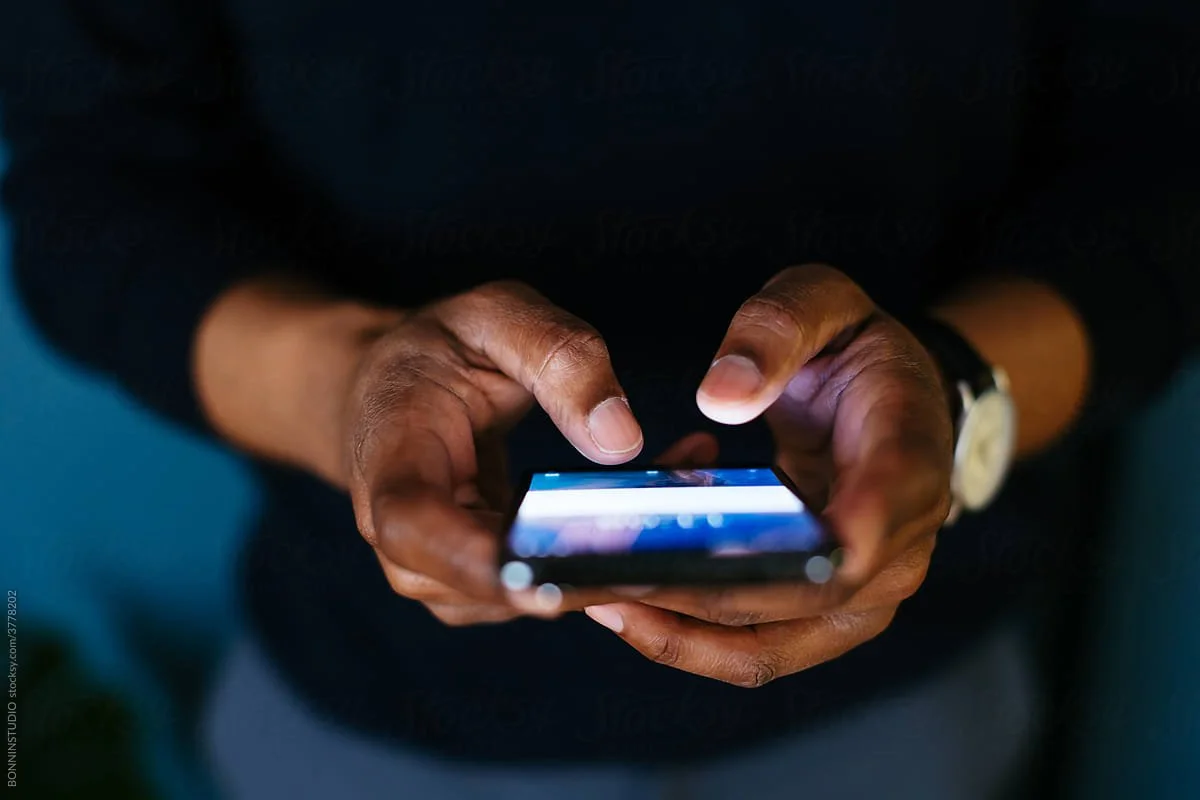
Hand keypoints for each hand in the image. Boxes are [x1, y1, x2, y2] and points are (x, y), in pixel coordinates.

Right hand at [341, 279, 716, 626]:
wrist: (396, 389)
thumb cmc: (440, 348)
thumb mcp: (497, 315)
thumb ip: (560, 359)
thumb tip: (620, 439)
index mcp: (390, 457)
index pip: (412, 526)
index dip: (479, 561)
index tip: (554, 576)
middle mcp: (400, 535)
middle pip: (482, 584)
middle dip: (583, 570)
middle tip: (674, 538)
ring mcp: (438, 570)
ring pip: (526, 595)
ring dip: (609, 561)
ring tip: (684, 496)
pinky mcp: (479, 583)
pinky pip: (543, 585)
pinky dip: (604, 555)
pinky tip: (658, 505)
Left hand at [583, 265, 954, 685]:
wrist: (894, 395)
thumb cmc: (856, 347)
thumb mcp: (821, 301)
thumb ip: (773, 331)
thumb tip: (721, 397)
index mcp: (908, 460)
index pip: (862, 528)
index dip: (780, 557)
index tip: (689, 556)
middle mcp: (898, 545)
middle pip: (794, 603)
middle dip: (694, 598)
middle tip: (603, 575)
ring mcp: (864, 590)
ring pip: (768, 647)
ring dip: (680, 634)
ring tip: (599, 597)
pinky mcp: (826, 614)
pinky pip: (755, 646)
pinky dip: (690, 635)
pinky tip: (628, 602)